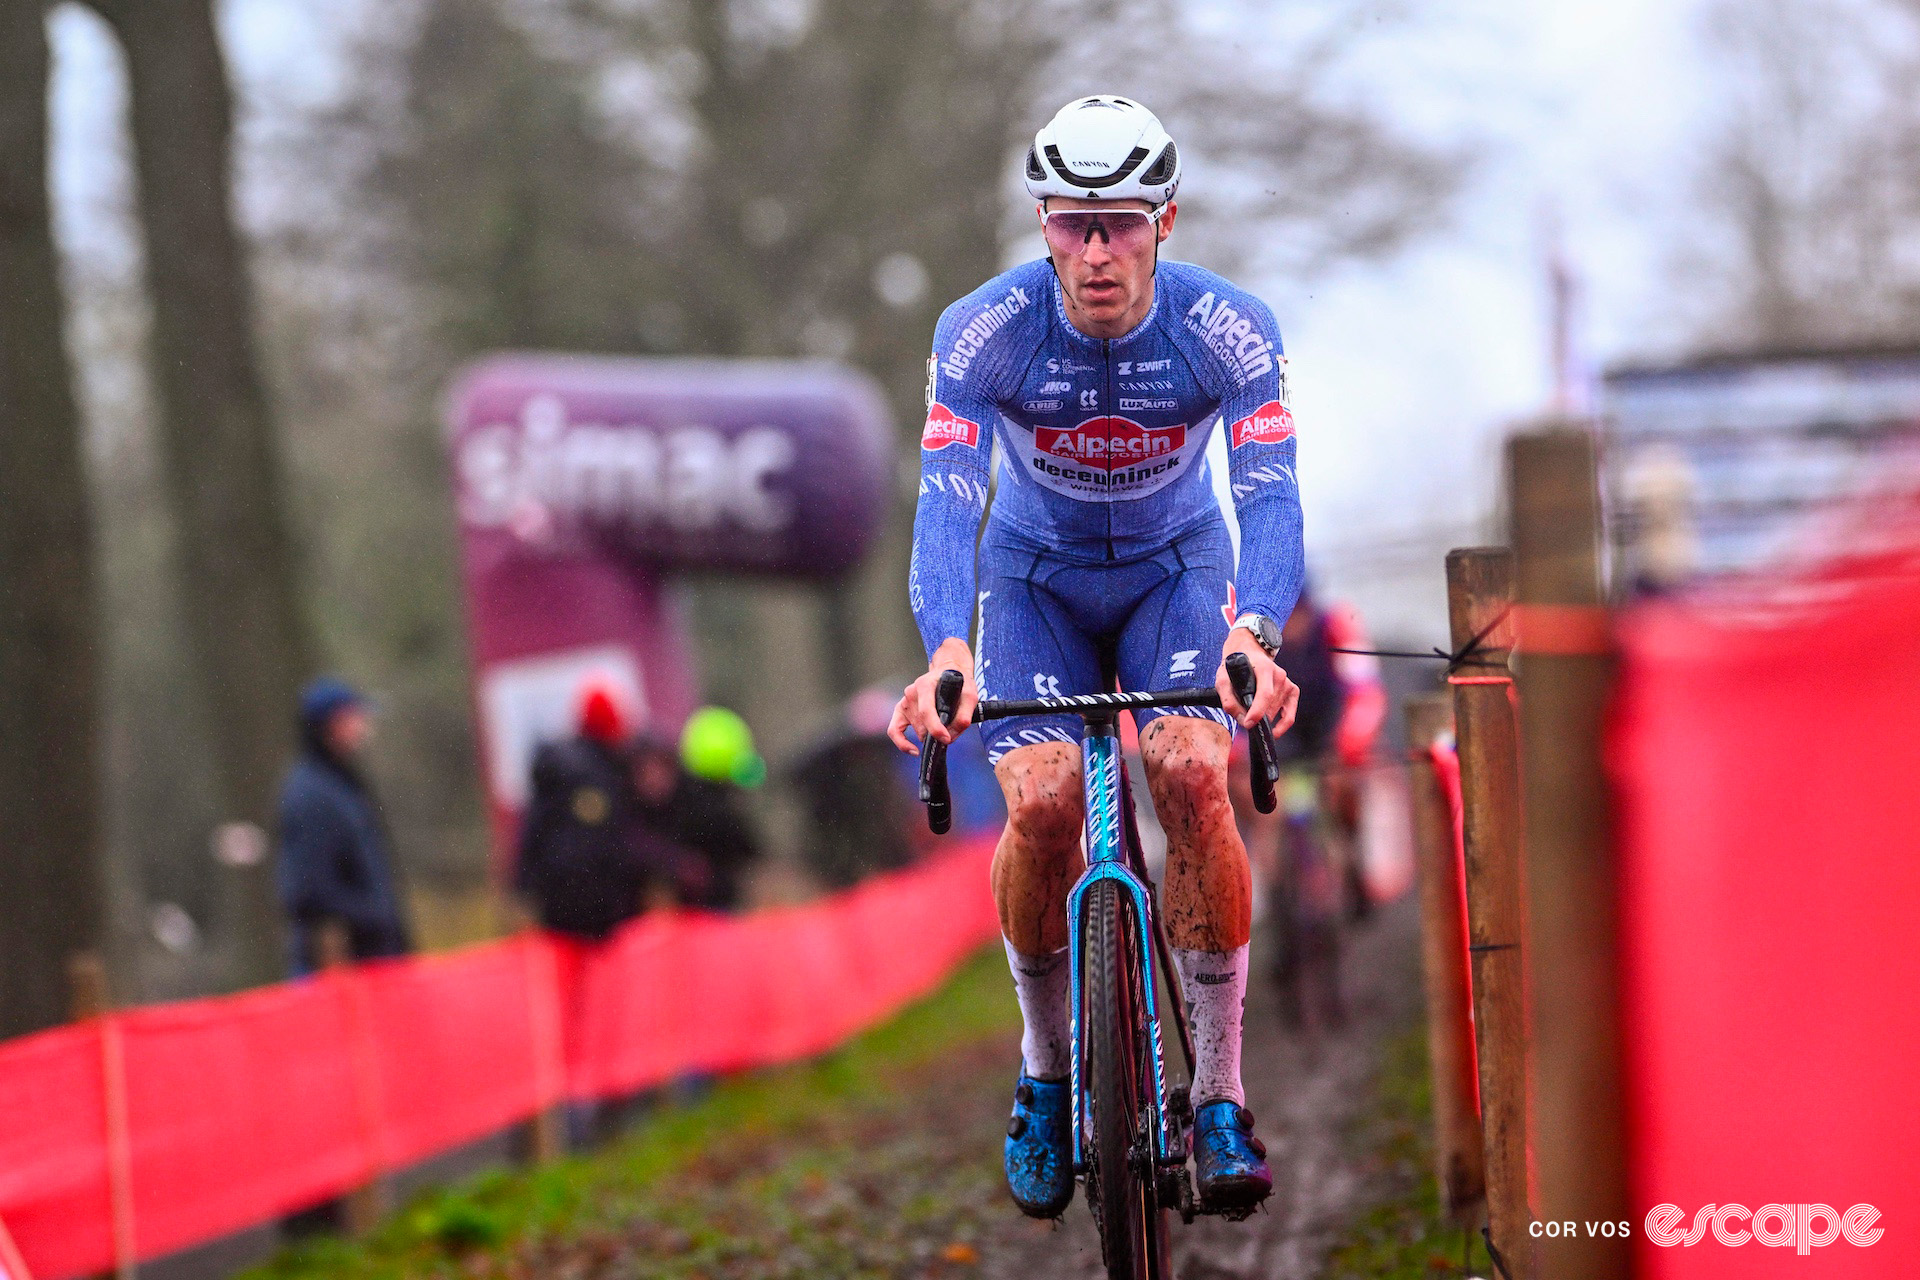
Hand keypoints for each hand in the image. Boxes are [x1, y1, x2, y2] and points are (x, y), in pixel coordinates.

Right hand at [888, 637, 978, 754]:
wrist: (950, 671)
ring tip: (942, 730)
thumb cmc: (959, 683)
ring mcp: (905, 701)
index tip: (946, 738)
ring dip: (930, 735)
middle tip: (950, 734)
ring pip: (916, 729)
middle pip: (922, 724)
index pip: (926, 711)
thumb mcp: (970, 695)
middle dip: (937, 734)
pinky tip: (914, 750)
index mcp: (925, 685)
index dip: (936, 728)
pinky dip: (902, 743)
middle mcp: (912, 693)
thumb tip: (952, 735)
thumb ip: (964, 715)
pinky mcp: (902, 710)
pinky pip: (894, 730)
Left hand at [1215, 628, 1299, 732]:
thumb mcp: (1223, 679)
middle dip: (1256, 717)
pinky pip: (1290, 713)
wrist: (1248, 653)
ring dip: (1263, 718)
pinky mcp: (1292, 690)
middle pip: (1269, 706)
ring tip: (1251, 713)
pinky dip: (1283, 724)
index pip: (1265, 694)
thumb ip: (1227, 699)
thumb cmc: (1235, 667)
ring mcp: (1287, 682)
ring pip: (1276, 711)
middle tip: (1243, 717)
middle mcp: (1279, 675)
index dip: (1257, 712)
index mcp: (1264, 668)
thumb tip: (1241, 718)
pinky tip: (1274, 731)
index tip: (1248, 724)